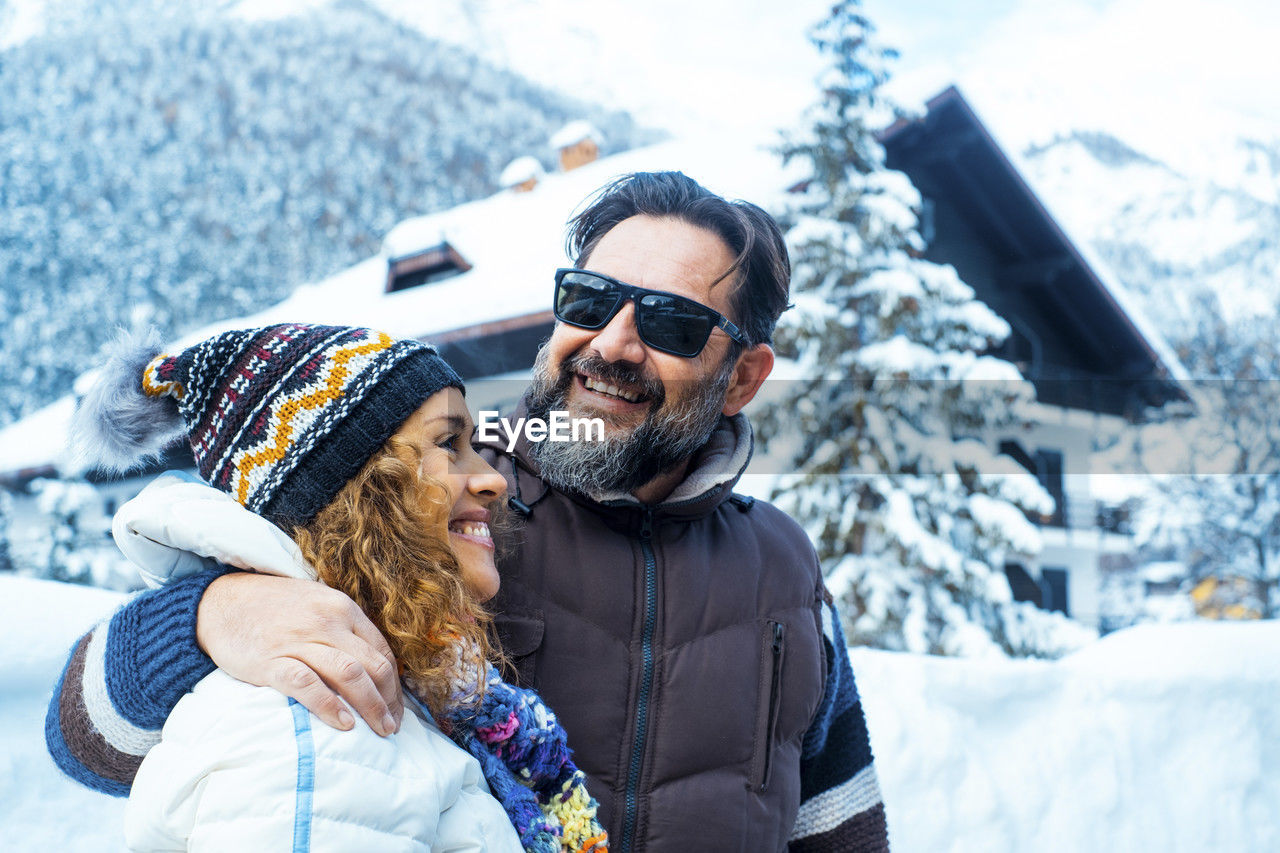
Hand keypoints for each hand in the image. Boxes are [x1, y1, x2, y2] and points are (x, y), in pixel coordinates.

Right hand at [196, 572, 402, 735]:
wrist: (221, 601)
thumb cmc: (273, 608)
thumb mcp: (317, 605)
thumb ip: (344, 630)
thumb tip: (372, 668)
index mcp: (343, 609)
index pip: (382, 650)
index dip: (395, 684)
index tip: (397, 708)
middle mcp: (328, 622)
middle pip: (373, 665)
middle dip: (389, 700)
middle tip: (393, 727)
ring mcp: (300, 640)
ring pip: (350, 674)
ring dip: (371, 706)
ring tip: (380, 730)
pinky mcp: (272, 661)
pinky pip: (308, 685)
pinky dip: (330, 706)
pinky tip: (344, 724)